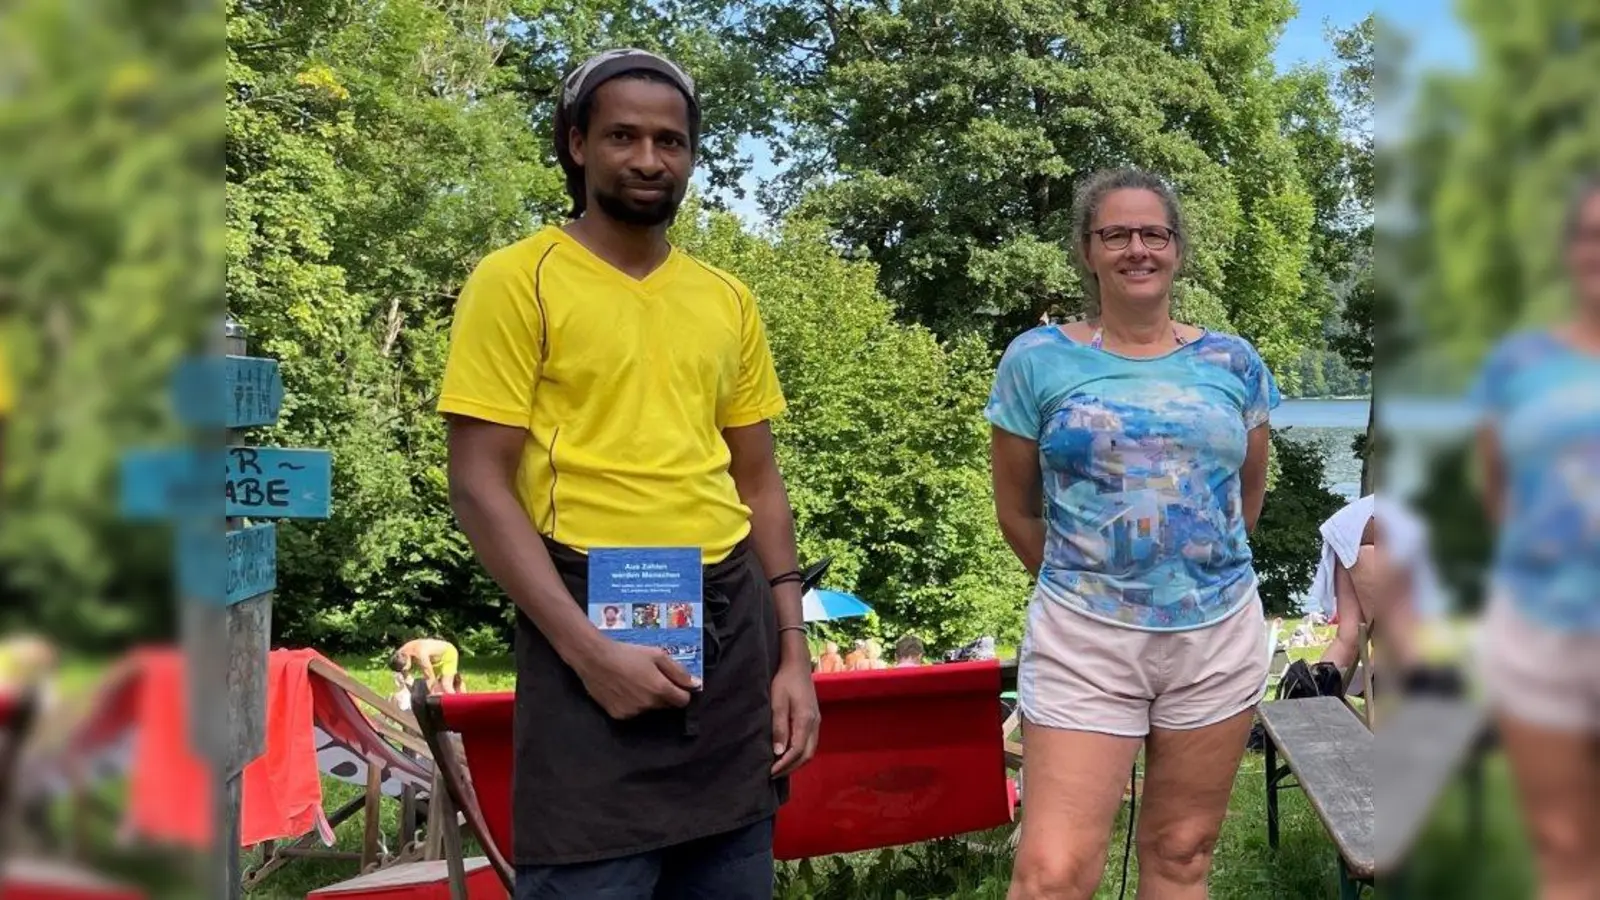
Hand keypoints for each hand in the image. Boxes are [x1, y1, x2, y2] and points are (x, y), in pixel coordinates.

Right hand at [574, 640, 700, 718]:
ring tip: (634, 682)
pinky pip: (633, 712)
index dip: (681, 692)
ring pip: (649, 709)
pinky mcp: (619, 716)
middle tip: (650, 678)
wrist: (595, 659)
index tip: (674, 683)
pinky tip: (622, 690)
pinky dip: (632, 704)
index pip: (682, 701)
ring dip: (647, 699)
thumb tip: (696, 685)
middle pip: (666, 705)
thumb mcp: (656, 655)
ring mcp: (633, 712)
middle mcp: (649, 705)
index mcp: (660, 689)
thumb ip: (678, 671)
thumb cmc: (628, 653)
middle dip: (664, 694)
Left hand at [770, 661, 819, 776]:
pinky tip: (789, 754)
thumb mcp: (777, 702)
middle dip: (791, 767)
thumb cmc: (784, 681)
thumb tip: (778, 752)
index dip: (784, 764)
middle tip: (774, 774)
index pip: (796, 750)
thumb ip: (779, 727)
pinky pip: (810, 743)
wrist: (797, 665)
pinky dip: (800, 753)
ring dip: (796, 762)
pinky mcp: (815, 719)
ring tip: (780, 768)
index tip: (770, 772)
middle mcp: (815, 724)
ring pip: (810, 750)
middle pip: (806, 755)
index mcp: (805, 720)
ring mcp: (816, 722)